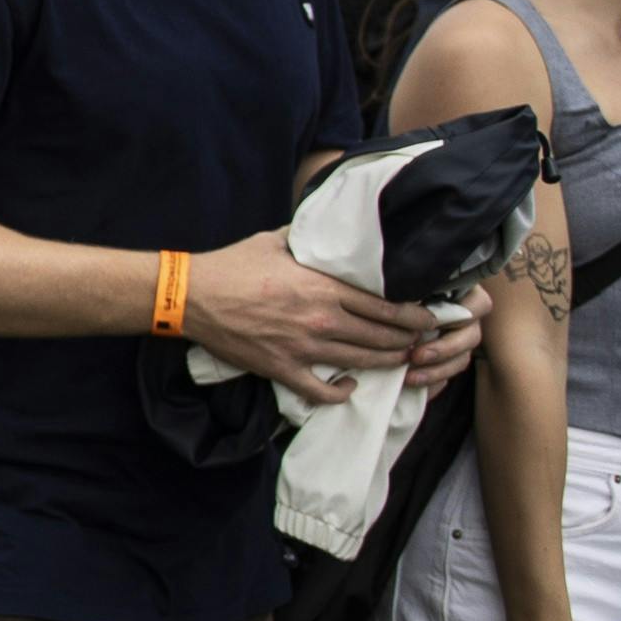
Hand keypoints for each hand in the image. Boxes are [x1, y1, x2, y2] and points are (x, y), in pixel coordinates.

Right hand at [180, 228, 449, 404]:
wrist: (191, 297)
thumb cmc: (231, 266)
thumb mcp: (274, 241)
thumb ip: (308, 239)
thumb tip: (326, 228)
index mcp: (323, 288)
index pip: (386, 307)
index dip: (415, 316)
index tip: (430, 317)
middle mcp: (321, 320)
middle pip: (383, 337)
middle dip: (410, 340)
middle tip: (424, 340)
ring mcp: (303, 348)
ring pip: (362, 362)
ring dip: (388, 363)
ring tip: (402, 360)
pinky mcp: (283, 369)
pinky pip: (322, 391)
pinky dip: (342, 392)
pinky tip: (350, 386)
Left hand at [404, 286, 490, 397]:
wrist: (382, 305)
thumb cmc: (398, 288)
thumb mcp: (409, 284)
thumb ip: (417, 290)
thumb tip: (412, 294)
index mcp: (466, 295)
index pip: (478, 306)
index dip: (459, 317)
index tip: (431, 324)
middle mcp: (468, 320)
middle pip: (470, 338)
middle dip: (443, 350)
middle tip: (415, 356)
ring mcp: (460, 342)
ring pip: (460, 361)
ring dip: (436, 372)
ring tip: (409, 378)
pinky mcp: (446, 362)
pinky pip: (447, 378)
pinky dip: (431, 385)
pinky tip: (413, 388)